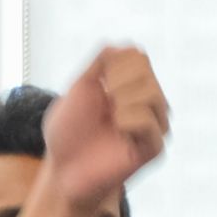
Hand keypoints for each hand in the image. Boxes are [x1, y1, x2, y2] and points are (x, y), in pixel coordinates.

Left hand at [40, 43, 169, 209]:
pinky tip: (117, 130)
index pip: (138, 56)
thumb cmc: (68, 134)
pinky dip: (127, 121)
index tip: (97, 84)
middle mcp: (149, 103)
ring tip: (109, 119)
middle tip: (103, 104)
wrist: (62, 172)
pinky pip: (150, 121)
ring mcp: (154, 125)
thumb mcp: (79, 89)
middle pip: (146, 72)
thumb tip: (125, 45)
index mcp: (132, 86)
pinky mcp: (154, 147)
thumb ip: (101, 64)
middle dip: (115, 83)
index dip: (113, 65)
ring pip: (152, 94)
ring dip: (121, 102)